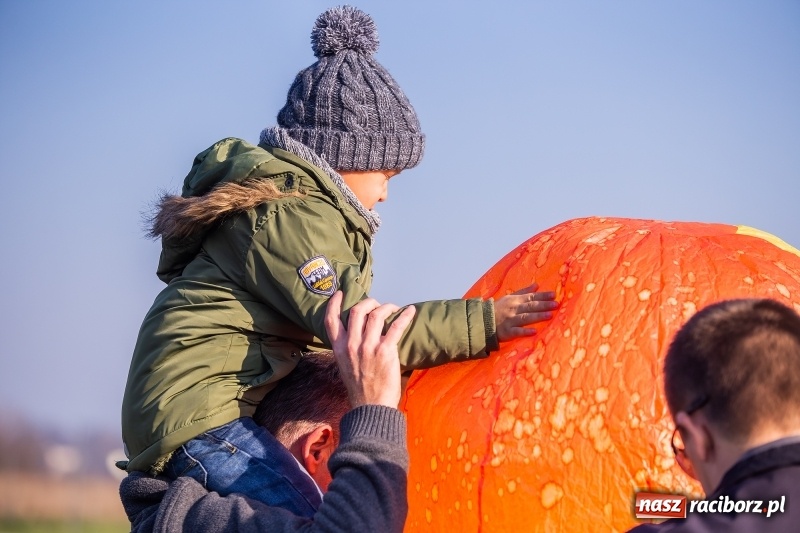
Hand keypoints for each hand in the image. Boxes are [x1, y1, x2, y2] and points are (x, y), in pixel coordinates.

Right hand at [324, 291, 415, 407]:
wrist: (371, 408)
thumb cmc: (361, 389)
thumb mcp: (346, 366)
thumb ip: (348, 349)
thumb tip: (359, 333)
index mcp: (339, 348)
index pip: (330, 320)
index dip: (334, 303)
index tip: (340, 293)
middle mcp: (351, 345)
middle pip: (357, 311)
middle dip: (369, 302)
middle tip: (377, 304)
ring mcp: (368, 347)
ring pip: (376, 314)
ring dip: (387, 307)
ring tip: (393, 308)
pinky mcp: (385, 351)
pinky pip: (396, 326)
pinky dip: (405, 316)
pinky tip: (410, 311)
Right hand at [494, 283, 557, 341]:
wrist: (482, 321)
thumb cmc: (498, 309)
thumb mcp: (510, 298)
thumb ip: (523, 292)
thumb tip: (537, 285)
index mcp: (515, 301)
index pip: (531, 297)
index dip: (542, 296)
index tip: (554, 294)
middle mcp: (514, 309)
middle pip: (530, 306)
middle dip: (544, 305)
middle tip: (556, 304)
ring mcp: (510, 320)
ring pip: (526, 317)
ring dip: (538, 316)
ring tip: (550, 315)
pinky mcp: (507, 332)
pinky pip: (517, 332)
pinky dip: (525, 331)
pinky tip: (534, 332)